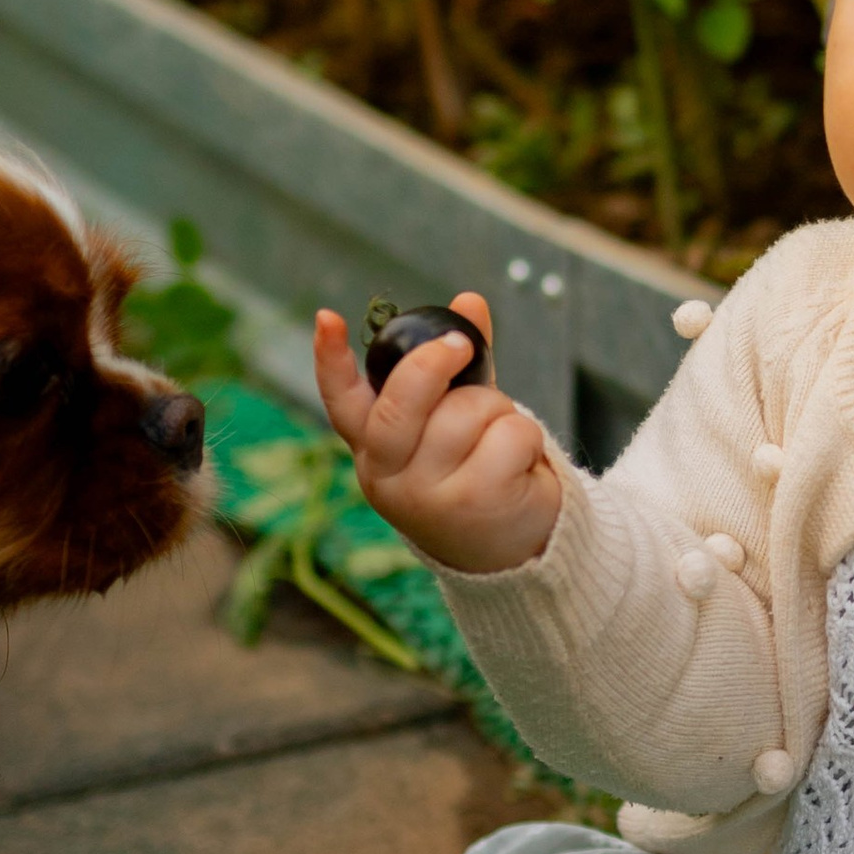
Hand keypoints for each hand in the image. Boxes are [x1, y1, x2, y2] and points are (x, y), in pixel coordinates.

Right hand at [311, 290, 562, 575]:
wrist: (508, 553)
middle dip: (435, 361)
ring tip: (500, 442)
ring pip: (469, 410)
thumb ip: (459, 365)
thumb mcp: (459, 417)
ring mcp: (427, 494)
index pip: (343, 402)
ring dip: (499, 412)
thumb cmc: (476, 470)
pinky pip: (510, 433)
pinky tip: (520, 468)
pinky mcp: (474, 502)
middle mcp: (388, 475)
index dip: (331, 360)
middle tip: (461, 345)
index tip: (326, 318)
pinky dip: (527, 438)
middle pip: (404, 400)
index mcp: (375, 449)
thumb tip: (468, 301)